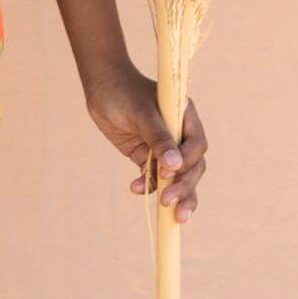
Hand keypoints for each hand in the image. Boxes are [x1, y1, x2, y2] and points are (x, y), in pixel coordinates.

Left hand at [84, 63, 207, 222]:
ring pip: (176, 176)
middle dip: (184, 186)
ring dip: (172, 193)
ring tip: (166, 211)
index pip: (196, 146)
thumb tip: (175, 167)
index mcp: (185, 118)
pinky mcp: (146, 156)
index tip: (168, 173)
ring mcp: (163, 147)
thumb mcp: (140, 114)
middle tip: (169, 203)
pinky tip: (135, 188)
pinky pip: (153, 177)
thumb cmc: (123, 93)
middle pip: (191, 166)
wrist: (100, 87)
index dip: (187, 162)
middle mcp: (179, 134)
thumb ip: (158, 138)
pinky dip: (147, 185)